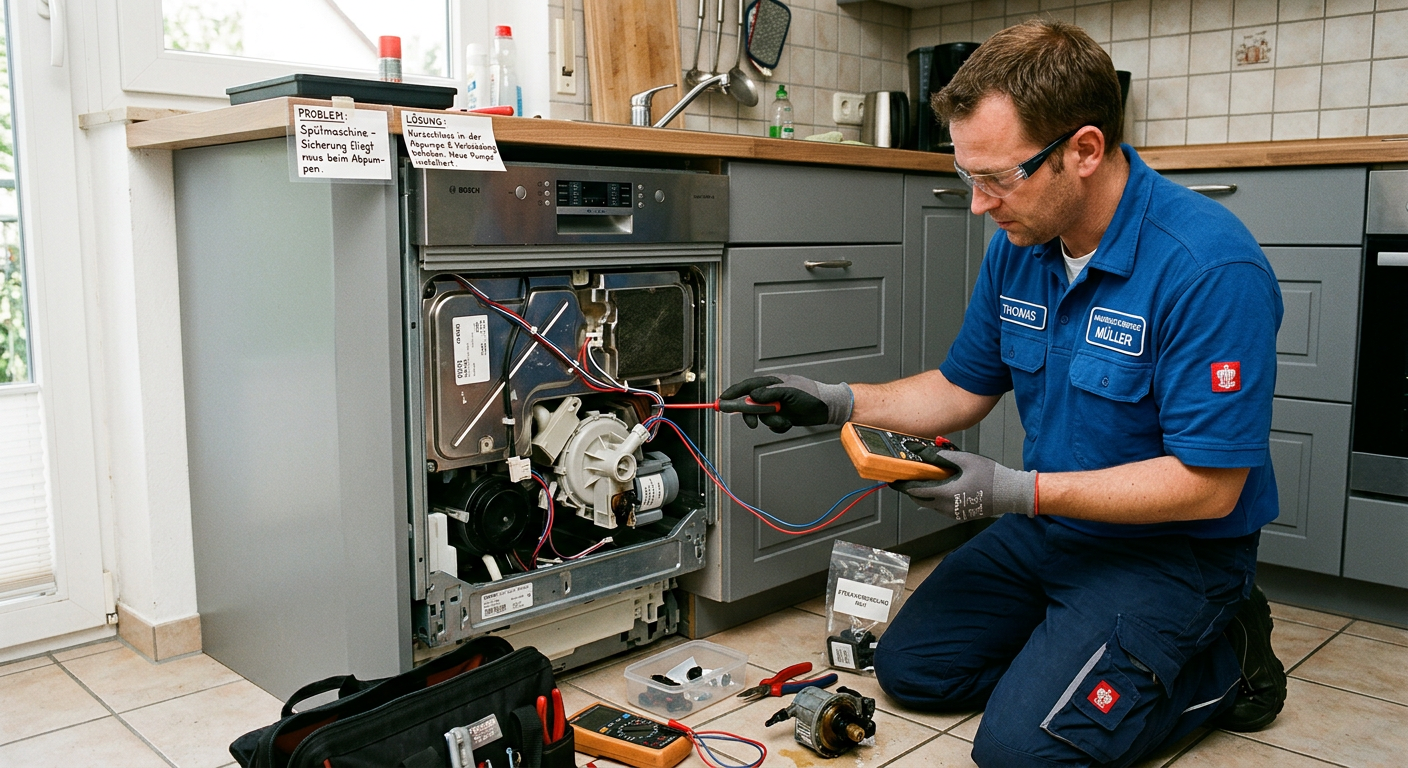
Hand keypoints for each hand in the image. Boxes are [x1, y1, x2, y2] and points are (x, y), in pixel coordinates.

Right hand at [719, 375, 853, 432]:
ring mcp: (776, 405)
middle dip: (752, 415)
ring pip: (762, 416)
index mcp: (771, 382)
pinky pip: (772, 424)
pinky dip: (779, 425)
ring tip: (784, 419)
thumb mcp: (789, 392)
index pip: (746, 387)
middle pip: (750, 404)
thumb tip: (752, 395)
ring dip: (771, 421)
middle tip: (753, 423)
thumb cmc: (812, 395)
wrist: (828, 408)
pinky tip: (789, 422)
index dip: (733, 394)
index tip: (722, 401)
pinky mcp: (782, 416)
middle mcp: (771, 394)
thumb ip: (769, 393)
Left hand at [892, 446, 1037, 520]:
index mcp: (946, 493)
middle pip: (921, 499)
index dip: (903, 485)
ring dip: (927, 493)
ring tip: (932, 478)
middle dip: (913, 489)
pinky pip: (942, 508)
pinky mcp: (961, 515)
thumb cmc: (990, 475)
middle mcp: (947, 507)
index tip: (894, 481)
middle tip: (912, 477)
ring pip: (931, 504)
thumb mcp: (965, 460)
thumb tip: (922, 451)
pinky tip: (946, 486)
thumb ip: (942, 456)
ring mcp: (954, 513)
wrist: (1011, 493)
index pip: (916, 491)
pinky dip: (938, 498)